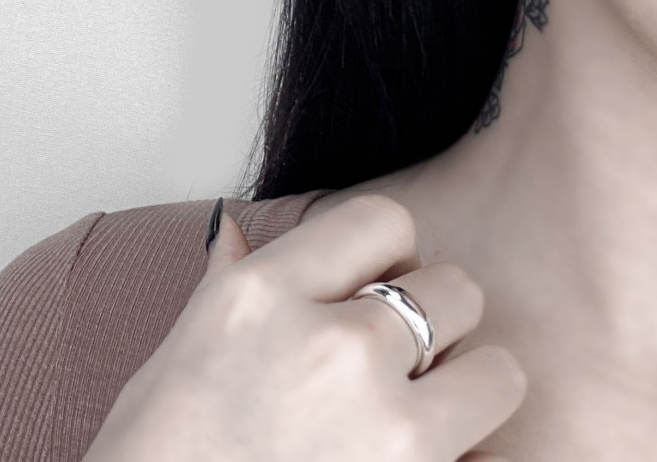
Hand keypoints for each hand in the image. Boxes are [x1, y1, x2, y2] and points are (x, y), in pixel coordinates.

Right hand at [82, 194, 524, 461]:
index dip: (389, 249)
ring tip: (425, 413)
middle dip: (437, 316)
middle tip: (402, 353)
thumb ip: (228, 280)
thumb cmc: (158, 452)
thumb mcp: (181, 347)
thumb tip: (233, 230)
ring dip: (471, 391)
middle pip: (454, 288)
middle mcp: (333, 348)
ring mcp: (385, 432)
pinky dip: (469, 460)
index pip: (384, 219)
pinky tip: (417, 460)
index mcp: (265, 294)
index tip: (376, 280)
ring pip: (498, 374)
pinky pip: (490, 460)